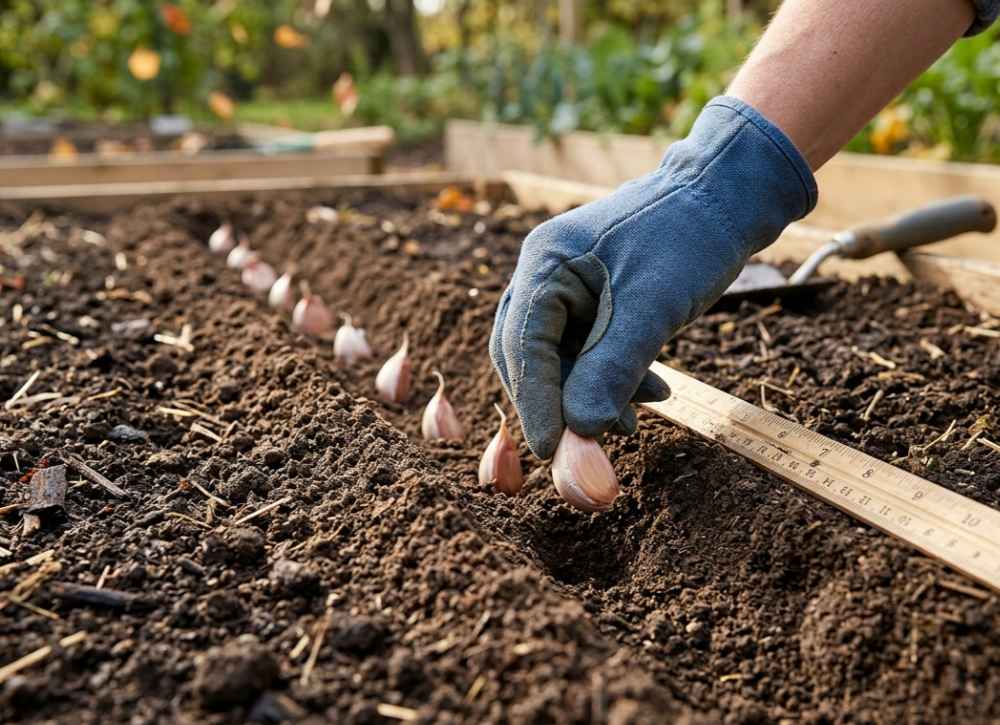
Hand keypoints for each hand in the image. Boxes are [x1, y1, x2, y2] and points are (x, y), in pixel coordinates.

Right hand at [490, 97, 816, 458]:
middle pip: (530, 355)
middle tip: (587, 448)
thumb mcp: (652, 308)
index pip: (522, 344)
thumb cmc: (691, 237)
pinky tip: (651, 393)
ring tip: (633, 427)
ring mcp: (567, 284)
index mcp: (546, 261)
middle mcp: (545, 271)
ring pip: (560, 358)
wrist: (730, 195)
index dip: (534, 402)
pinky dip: (612, 377)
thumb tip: (581, 430)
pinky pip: (586, 348)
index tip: (551, 452)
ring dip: (590, 396)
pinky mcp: (592, 296)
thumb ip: (611, 368)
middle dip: (560, 404)